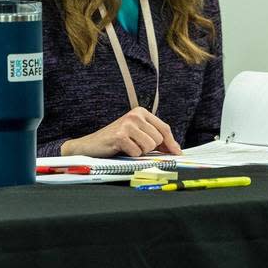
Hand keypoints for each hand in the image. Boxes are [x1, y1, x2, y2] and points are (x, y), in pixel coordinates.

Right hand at [61, 107, 181, 157]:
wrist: (90, 145)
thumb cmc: (115, 141)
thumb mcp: (137, 134)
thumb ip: (155, 138)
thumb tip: (176, 149)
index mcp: (141, 112)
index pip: (164, 128)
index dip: (172, 143)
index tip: (177, 154)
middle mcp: (135, 115)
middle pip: (158, 139)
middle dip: (150, 148)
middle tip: (136, 147)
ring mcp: (127, 124)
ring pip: (149, 146)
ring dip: (140, 152)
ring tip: (128, 147)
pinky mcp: (120, 136)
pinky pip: (137, 152)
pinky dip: (131, 155)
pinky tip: (121, 149)